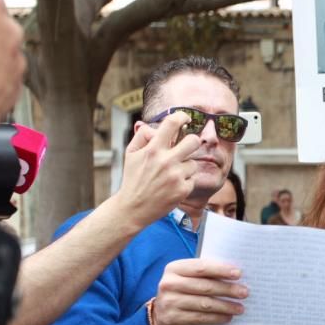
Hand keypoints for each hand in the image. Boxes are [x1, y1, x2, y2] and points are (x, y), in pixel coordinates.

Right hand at [110, 112, 200, 229]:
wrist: (133, 208)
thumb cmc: (133, 179)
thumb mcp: (131, 154)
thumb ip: (142, 136)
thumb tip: (154, 126)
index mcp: (153, 150)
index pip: (171, 124)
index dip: (181, 116)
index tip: (185, 118)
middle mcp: (166, 161)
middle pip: (193, 141)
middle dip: (191, 142)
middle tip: (186, 146)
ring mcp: (176, 176)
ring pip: (193, 163)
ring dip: (185, 166)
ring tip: (171, 174)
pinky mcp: (183, 190)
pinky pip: (192, 178)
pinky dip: (185, 181)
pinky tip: (172, 186)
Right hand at [152, 259, 247, 324]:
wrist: (161, 314)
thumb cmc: (183, 290)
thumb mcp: (188, 277)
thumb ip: (205, 273)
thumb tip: (234, 274)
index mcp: (174, 268)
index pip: (201, 267)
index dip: (221, 270)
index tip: (238, 274)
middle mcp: (169, 284)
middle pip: (205, 286)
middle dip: (227, 290)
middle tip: (244, 292)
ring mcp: (169, 302)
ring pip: (204, 304)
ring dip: (225, 306)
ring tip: (240, 307)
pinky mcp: (173, 319)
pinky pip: (200, 318)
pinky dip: (217, 318)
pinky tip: (228, 317)